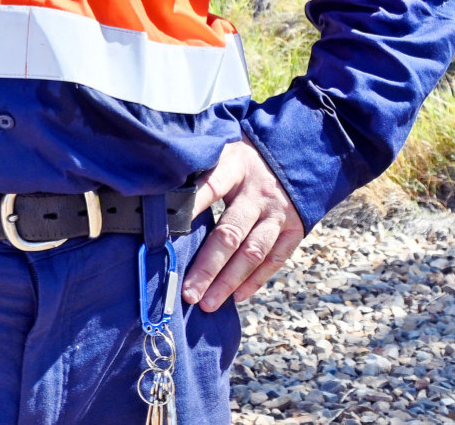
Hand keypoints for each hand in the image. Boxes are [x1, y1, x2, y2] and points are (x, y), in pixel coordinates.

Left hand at [182, 140, 305, 311]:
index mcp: (235, 167)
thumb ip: (197, 171)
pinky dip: (255, 281)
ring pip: (252, 253)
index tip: (169, 226)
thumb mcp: (220, 151)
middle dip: (208, 266)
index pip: (211, 186)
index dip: (192, 205)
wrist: (292, 155)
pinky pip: (274, 260)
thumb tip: (159, 196)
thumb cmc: (242, 157)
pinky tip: (236, 297)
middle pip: (231, 233)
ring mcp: (279, 214)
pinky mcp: (295, 230)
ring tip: (208, 303)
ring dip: (229, 281)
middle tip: (188, 291)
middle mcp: (259, 194)